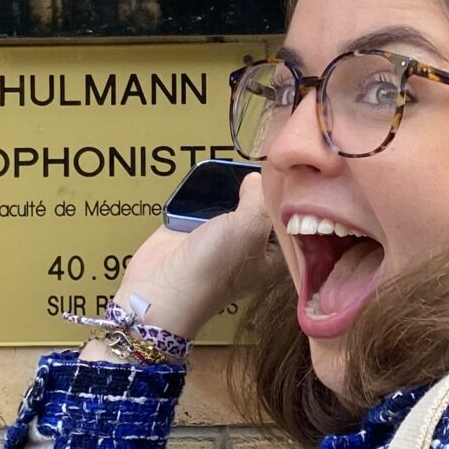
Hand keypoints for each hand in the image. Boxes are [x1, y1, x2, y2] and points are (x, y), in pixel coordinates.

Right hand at [95, 170, 272, 345]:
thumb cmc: (215, 265)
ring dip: (227, 186)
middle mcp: (246, 246)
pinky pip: (200, 203)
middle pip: (257, 209)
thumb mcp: (250, 227)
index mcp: (270, 254)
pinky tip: (207, 171)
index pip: (285, 220)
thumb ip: (259, 198)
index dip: (286, 197)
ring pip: (228, 203)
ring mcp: (216, 238)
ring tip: (234, 161)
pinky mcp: (189, 229)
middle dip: (255, 187)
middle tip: (258, 160)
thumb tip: (256, 177)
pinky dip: (201, 190)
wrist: (162, 288)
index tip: (285, 171)